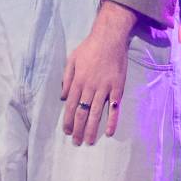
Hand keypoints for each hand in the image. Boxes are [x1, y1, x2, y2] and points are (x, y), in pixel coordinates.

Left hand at [60, 1, 136, 146]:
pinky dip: (112, 121)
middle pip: (82, 113)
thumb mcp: (72, 59)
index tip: (67, 132)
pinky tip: (109, 132)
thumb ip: (66, 78)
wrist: (109, 38)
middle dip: (78, 129)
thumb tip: (63, 97)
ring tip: (89, 141)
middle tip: (77, 142)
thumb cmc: (89, 48)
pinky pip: (114, 108)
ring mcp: (104, 88)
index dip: (68, 120)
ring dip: (92, 129)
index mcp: (78, 81)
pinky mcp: (117, 88)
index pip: (71, 106)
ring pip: (96, 113)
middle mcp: (89, 87)